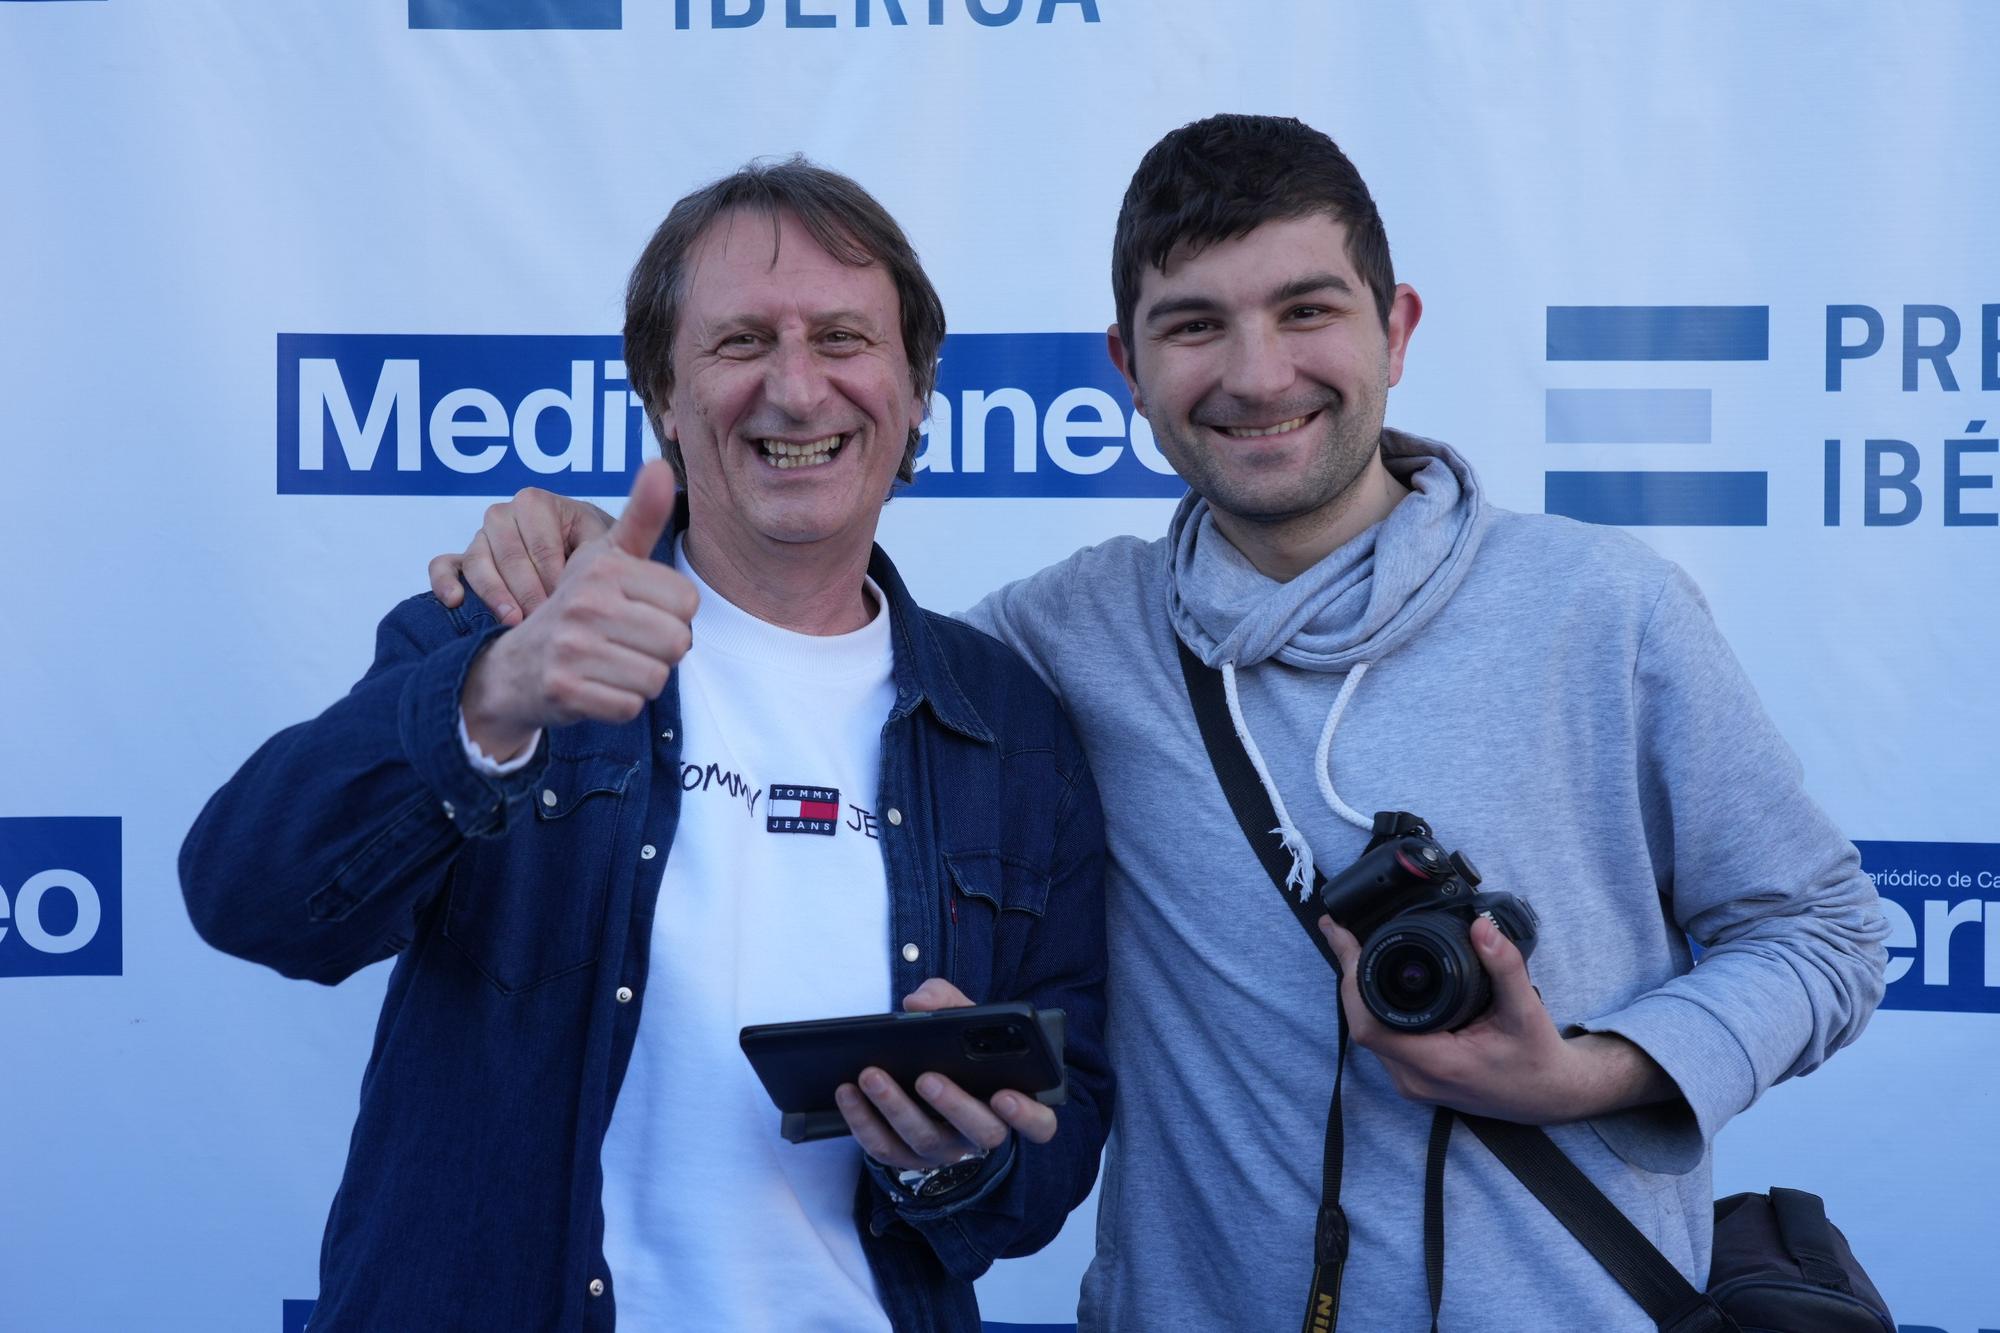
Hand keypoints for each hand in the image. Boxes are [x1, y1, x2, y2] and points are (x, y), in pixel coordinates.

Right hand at [429, 487, 614, 625]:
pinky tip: (455, 601)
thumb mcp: (607, 544)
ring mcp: (480, 538)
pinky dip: (445, 581)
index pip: (540, 543)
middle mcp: (503, 516)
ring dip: (494, 593)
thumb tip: (617, 541)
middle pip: (508, 554)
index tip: (570, 603)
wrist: (578, 565)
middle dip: (528, 591)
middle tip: (545, 620)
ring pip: (477, 561)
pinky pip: (443, 565)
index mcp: (537, 504)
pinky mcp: (461, 560)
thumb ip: (616, 538)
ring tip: (513, 621)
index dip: (555, 576)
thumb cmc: (594, 553)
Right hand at [459, 462, 695, 759]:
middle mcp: (585, 601)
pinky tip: (596, 688)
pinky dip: (619, 704)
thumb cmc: (575, 607)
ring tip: (611, 664)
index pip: (688, 602)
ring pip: (657, 677)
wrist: (513, 667)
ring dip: (641, 679)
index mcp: (603, 566)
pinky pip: (630, 706)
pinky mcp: (563, 688)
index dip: (672, 615)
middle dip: (660, 651)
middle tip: (627, 644)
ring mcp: (571, 646)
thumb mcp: (604, 556)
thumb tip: (660, 463)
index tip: (639, 612)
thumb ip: (639, 516)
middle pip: (679, 642)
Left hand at [834, 978, 1058, 1171]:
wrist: (927, 1077)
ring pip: (926, 1140)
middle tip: (926, 1078)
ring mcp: (945, 1150)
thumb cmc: (958, 1048)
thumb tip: (918, 1003)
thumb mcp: (962, 1018)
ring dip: (896, 1108)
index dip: (1028, 1115)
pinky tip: (846, 1092)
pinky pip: (884, 1148)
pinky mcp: (906, 1157)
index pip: (1039, 1123)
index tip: (1006, 1095)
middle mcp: (982, 1132)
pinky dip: (862, 1120)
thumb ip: (949, 1000)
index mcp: (1010, 1101)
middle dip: (953, 1105)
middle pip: (981, 1133)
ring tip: (870, 1074)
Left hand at [1318, 914, 1671, 1123]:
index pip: (1369, 1026)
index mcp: (1436, 1064)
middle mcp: (1415, 1079)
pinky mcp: (1415, 1078)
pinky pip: (1382, 1040)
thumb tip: (1482, 926)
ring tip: (1351, 949)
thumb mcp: (1526, 1011)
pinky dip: (1373, 1008)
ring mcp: (1412, 1082)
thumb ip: (1505, 967)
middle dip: (1349, 977)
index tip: (1344, 940)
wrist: (1551, 1096)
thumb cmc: (1538, 1059)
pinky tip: (1373, 980)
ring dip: (1358, 993)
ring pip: (1368, 1034)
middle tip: (1341, 933)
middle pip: (1361, 1026)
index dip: (1351, 983)